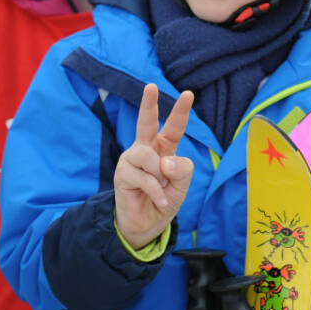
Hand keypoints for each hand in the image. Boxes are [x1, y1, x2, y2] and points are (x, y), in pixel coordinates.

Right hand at [114, 83, 194, 250]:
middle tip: (151, 86)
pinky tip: (159, 199)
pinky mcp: (122, 175)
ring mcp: (132, 161)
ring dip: (160, 176)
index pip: (174, 127)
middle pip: (146, 123)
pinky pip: (145, 178)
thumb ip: (182, 168)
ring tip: (162, 188)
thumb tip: (165, 162)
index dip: (181, 111)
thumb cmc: (167, 198)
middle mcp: (146, 149)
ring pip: (149, 157)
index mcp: (164, 148)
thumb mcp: (183, 183)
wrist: (148, 223)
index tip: (188, 93)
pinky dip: (157, 191)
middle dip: (148, 104)